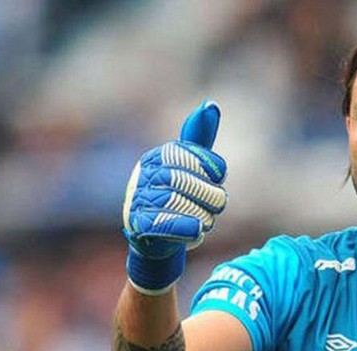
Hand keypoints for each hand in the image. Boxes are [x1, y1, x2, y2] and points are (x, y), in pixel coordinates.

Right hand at [123, 100, 227, 293]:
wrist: (158, 239)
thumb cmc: (180, 197)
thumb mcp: (190, 166)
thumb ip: (200, 138)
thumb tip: (210, 104)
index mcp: (157, 156)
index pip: (190, 155)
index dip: (211, 168)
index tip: (219, 177)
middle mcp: (144, 174)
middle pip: (187, 182)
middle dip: (211, 196)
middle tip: (217, 205)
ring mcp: (138, 200)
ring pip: (182, 205)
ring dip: (203, 217)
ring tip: (204, 221)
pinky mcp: (137, 225)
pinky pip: (169, 225)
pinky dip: (189, 230)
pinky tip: (195, 231)